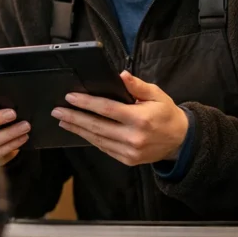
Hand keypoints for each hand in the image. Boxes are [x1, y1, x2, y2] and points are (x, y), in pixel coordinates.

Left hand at [50, 71, 188, 166]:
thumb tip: (121, 75)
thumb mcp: (156, 94)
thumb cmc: (166, 113)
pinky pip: (104, 148)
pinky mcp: (127, 160)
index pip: (107, 109)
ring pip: (97, 139)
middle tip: (57, 111)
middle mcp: (133, 137)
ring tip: (63, 121)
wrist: (180, 140)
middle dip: (74, 118)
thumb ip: (137, 85)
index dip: (86, 103)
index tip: (70, 97)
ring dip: (78, 130)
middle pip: (97, 126)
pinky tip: (80, 131)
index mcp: (140, 119)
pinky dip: (91, 139)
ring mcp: (129, 151)